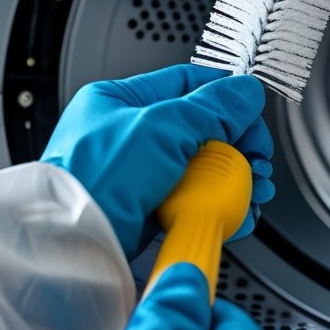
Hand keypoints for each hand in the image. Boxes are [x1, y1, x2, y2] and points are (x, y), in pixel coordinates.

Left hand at [41, 64, 274, 259]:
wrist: (74, 243)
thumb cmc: (93, 180)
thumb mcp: (161, 128)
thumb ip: (210, 107)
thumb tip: (245, 92)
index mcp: (118, 102)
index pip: (185, 85)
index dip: (225, 99)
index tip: (253, 115)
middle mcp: (125, 136)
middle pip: (198, 130)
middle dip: (236, 147)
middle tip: (256, 161)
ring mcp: (136, 176)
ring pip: (198, 169)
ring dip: (232, 179)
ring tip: (251, 190)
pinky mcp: (145, 212)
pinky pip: (190, 202)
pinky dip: (215, 207)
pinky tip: (234, 213)